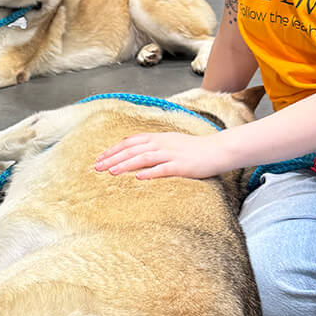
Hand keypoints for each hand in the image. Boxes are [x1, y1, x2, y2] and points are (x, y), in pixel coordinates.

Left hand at [94, 131, 231, 180]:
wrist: (217, 150)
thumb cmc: (193, 148)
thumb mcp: (170, 141)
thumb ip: (152, 144)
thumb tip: (132, 147)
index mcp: (158, 137)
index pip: (130, 142)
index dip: (113, 149)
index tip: (100, 157)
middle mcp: (162, 144)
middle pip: (132, 150)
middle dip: (113, 158)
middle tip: (97, 167)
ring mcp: (171, 154)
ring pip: (144, 158)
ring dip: (126, 165)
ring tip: (111, 172)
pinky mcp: (182, 166)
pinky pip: (163, 169)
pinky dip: (150, 173)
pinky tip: (138, 178)